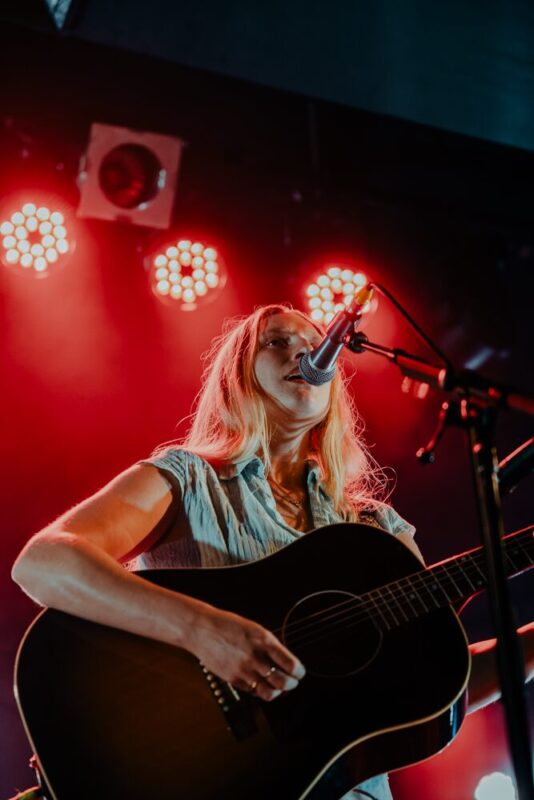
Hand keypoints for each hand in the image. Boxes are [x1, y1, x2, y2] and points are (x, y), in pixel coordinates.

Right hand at [187, 605, 304, 700]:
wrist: (202, 629)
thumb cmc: (228, 625)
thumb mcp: (254, 629)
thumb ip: (269, 645)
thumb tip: (284, 661)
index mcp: (264, 640)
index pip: (291, 664)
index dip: (299, 672)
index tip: (300, 673)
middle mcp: (256, 657)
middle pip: (284, 682)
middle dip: (292, 684)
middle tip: (292, 682)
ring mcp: (244, 670)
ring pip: (270, 692)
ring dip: (278, 692)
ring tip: (279, 688)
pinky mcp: (234, 679)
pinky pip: (254, 692)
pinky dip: (261, 691)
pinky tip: (261, 685)